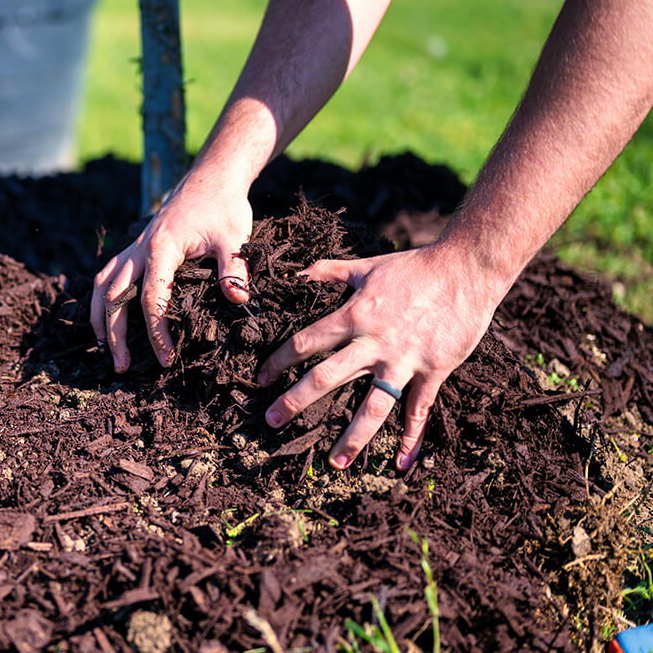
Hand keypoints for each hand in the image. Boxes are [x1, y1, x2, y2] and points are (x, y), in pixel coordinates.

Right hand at [91, 166, 253, 371]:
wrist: (211, 178)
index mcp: (161, 248)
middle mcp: (140, 248)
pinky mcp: (136, 248)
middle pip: (115, 296)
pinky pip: (108, 274)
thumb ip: (234, 268)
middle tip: (122, 367)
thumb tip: (237, 300)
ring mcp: (134, 247)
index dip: (156, 332)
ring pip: (102, 285)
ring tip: (104, 349)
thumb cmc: (224, 207)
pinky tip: (105, 318)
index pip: (151, 298)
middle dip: (115, 334)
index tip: (166, 358)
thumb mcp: (234, 236)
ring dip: (99, 318)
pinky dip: (101, 298)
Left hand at [257, 242, 508, 471]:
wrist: (466, 269)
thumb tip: (298, 273)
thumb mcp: (366, 266)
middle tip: (272, 421)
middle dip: (296, 401)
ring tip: (336, 463)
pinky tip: (401, 463)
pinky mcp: (434, 371)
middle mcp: (374, 343)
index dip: (279, 361)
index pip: (306, 343)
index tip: (261, 378)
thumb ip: (329, 271)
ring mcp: (404, 361)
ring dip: (353, 437)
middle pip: (326, 378)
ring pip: (373, 406)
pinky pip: (419, 410)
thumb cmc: (414, 266)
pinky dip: (411, 438)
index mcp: (354, 315)